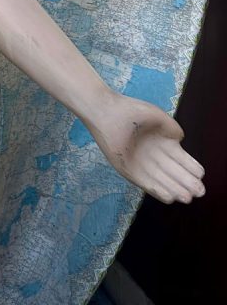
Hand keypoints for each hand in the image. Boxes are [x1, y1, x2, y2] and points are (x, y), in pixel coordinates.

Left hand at [88, 91, 205, 203]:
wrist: (108, 112)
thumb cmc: (133, 111)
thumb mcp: (159, 118)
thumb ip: (173, 130)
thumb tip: (180, 142)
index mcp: (164, 143)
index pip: (183, 161)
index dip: (193, 169)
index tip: (200, 175)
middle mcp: (155, 156)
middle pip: (176, 174)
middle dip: (188, 183)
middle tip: (199, 191)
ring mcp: (142, 164)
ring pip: (163, 181)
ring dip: (175, 190)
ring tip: (187, 197)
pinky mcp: (128, 170)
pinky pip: (146, 184)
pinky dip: (158, 190)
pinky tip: (170, 196)